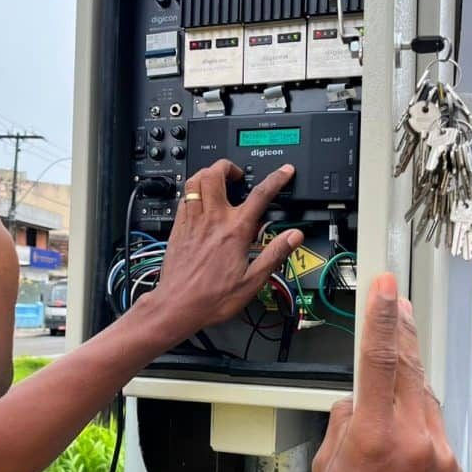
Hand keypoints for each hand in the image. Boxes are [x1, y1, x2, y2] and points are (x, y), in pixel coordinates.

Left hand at [149, 160, 302, 339]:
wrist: (177, 305)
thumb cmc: (211, 298)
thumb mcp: (252, 281)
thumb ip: (274, 254)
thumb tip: (294, 236)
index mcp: (234, 231)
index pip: (260, 194)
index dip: (276, 179)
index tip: (284, 171)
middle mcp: (212, 220)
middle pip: (216, 174)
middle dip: (228, 166)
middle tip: (238, 174)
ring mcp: (192, 221)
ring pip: (195, 181)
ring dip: (207, 173)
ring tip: (217, 180)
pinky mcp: (178, 228)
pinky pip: (183, 198)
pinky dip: (192, 191)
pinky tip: (199, 201)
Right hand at [311, 273, 462, 471]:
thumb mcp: (324, 469)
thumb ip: (340, 424)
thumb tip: (353, 401)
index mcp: (374, 438)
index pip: (378, 361)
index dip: (381, 318)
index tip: (384, 289)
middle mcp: (413, 440)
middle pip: (408, 367)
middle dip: (400, 327)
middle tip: (396, 299)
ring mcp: (438, 453)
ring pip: (421, 393)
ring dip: (406, 372)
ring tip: (391, 358)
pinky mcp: (451, 466)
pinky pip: (432, 422)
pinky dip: (415, 411)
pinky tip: (400, 420)